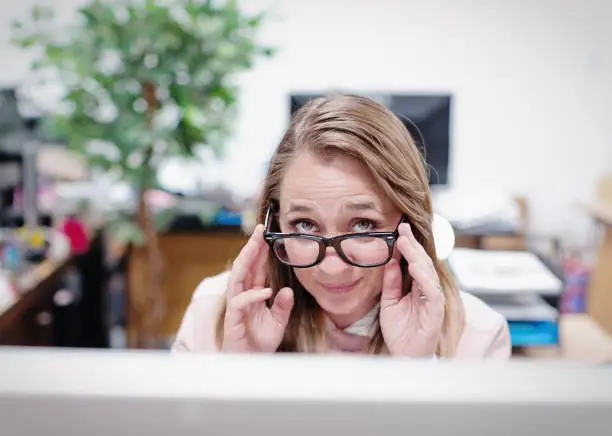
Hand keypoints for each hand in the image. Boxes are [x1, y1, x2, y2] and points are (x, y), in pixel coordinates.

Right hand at [222, 224, 293, 352]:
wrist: (250, 364)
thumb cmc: (260, 342)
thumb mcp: (278, 322)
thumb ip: (283, 306)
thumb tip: (289, 290)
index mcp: (252, 293)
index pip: (254, 268)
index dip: (259, 251)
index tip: (266, 235)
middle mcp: (242, 296)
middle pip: (244, 267)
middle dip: (251, 248)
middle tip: (260, 232)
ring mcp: (236, 307)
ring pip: (237, 279)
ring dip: (246, 262)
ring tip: (256, 247)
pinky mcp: (233, 320)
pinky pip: (240, 303)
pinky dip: (253, 296)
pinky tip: (265, 291)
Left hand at [380, 223, 444, 357]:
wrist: (404, 356)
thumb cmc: (400, 331)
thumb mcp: (389, 302)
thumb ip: (391, 282)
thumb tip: (391, 261)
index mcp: (416, 287)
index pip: (414, 261)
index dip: (408, 246)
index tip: (400, 229)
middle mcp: (427, 290)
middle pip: (423, 262)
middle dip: (413, 245)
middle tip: (403, 229)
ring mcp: (433, 300)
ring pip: (428, 273)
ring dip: (417, 257)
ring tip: (406, 243)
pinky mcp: (435, 311)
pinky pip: (432, 292)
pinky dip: (424, 278)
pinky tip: (415, 267)